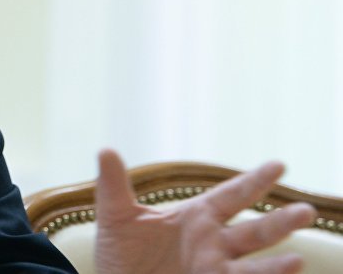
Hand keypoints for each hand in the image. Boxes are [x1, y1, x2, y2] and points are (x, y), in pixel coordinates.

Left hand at [94, 149, 316, 273]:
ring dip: (276, 265)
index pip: (232, 195)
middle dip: (280, 222)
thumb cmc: (119, 254)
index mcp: (195, 217)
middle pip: (254, 232)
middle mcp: (213, 244)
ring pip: (254, 269)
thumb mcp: (114, 217)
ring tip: (296, 260)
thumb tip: (105, 150)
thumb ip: (113, 185)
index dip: (255, 181)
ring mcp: (214, 271)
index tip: (279, 165)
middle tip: (306, 211)